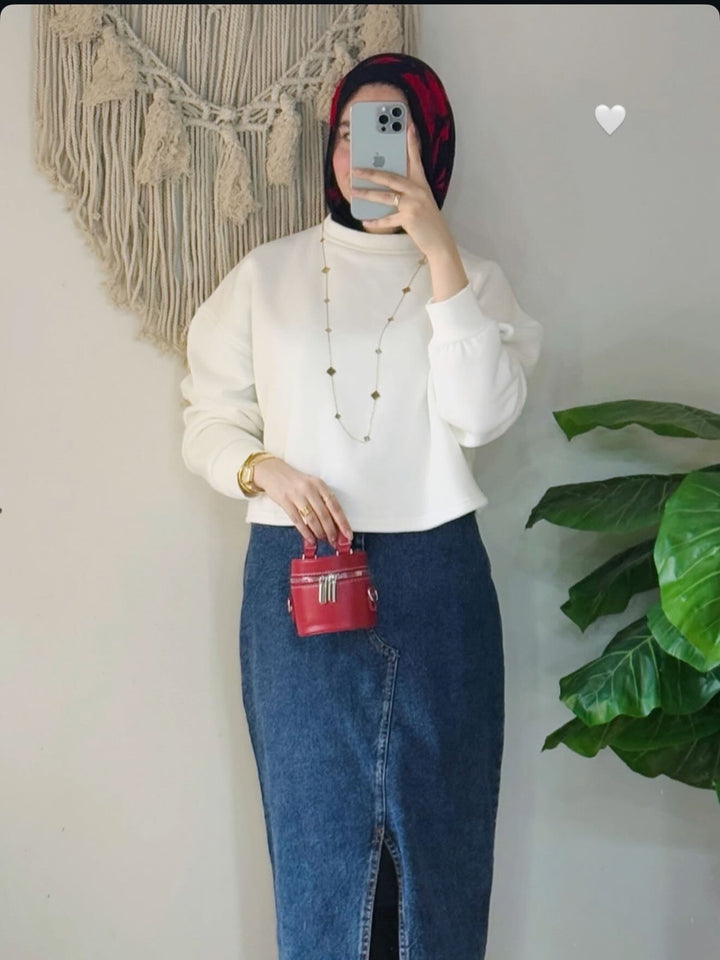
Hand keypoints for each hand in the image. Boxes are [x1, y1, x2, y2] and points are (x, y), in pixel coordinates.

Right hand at [252, 457, 352, 546]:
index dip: (342, 522)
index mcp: (320, 485)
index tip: (348, 534)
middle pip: (324, 514)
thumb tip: (334, 523)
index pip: (335, 506)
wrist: (274, 472)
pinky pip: (298, 520)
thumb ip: (323, 500)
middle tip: (334, 541)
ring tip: (323, 540)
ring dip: (319, 532)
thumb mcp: (312, 485)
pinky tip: (310, 539)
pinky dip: (305, 532)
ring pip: (312, 518)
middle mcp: (310, 489)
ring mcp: (297, 495)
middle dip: (331, 531)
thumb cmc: (296, 481)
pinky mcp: (285, 501)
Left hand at [350, 122, 455, 258]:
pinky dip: (375, 221)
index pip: (415, 159)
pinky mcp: (409, 218)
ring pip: (384, 196)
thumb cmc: (428, 221)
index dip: (411, 143)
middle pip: (390, 177)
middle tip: (355, 169)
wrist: (439, 241)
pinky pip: (387, 219)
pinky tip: (365, 221)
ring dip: (366, 194)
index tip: (407, 126)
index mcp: (421, 184)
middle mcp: (418, 190)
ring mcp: (413, 203)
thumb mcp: (422, 201)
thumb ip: (408, 191)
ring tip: (353, 191)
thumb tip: (388, 187)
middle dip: (371, 172)